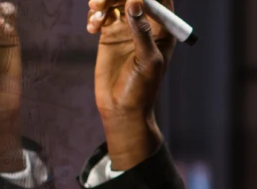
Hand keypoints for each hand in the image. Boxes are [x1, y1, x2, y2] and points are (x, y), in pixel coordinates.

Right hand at [87, 0, 175, 170]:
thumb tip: (135, 1)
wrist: (121, 108)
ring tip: (94, 18)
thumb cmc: (142, 89)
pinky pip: (102, 13)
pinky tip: (92, 28)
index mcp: (164, 28)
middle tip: (99, 3)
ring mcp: (128, 27)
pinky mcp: (110, 33)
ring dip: (102, 2)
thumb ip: (142, 31)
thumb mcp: (147, 60)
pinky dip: (95, 15)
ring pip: (115, 0)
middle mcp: (147, 24)